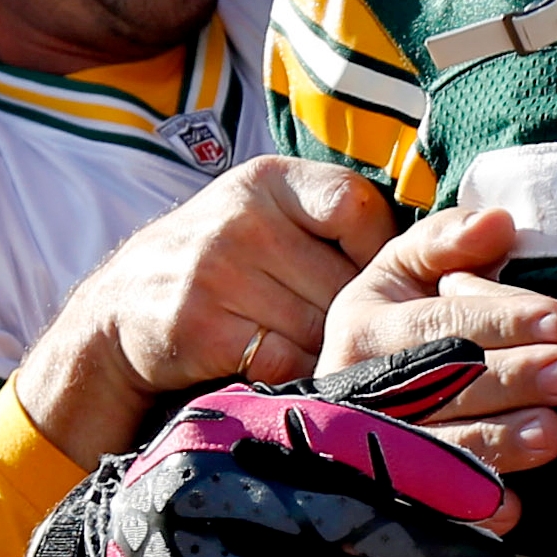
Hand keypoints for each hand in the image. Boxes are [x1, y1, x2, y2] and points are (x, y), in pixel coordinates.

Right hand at [21, 157, 393, 466]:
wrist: (115, 315)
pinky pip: (287, 361)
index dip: (378, 252)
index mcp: (268, 181)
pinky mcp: (200, 327)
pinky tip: (287, 374)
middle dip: (355, 317)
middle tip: (345, 333)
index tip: (374, 281)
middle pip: (346, 280)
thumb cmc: (217, 266)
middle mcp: (241, 217)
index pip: (358, 206)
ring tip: (314, 352)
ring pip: (321, 327)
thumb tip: (441, 246)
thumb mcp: (264, 215)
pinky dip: (297, 376)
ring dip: (329, 351)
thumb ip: (331, 221)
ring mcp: (216, 271)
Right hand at [321, 207, 556, 530]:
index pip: (438, 323)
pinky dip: (472, 508)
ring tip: (553, 433)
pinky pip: (430, 506)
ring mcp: (369, 447)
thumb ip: (448, 240)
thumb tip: (499, 224)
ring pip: (436, 448)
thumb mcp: (406, 270)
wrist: (344, 400)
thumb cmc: (396, 323)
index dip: (500, 321)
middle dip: (511, 379)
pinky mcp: (387, 492)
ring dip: (497, 443)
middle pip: (441, 385)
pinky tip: (512, 506)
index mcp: (364, 325)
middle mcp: (359, 387)